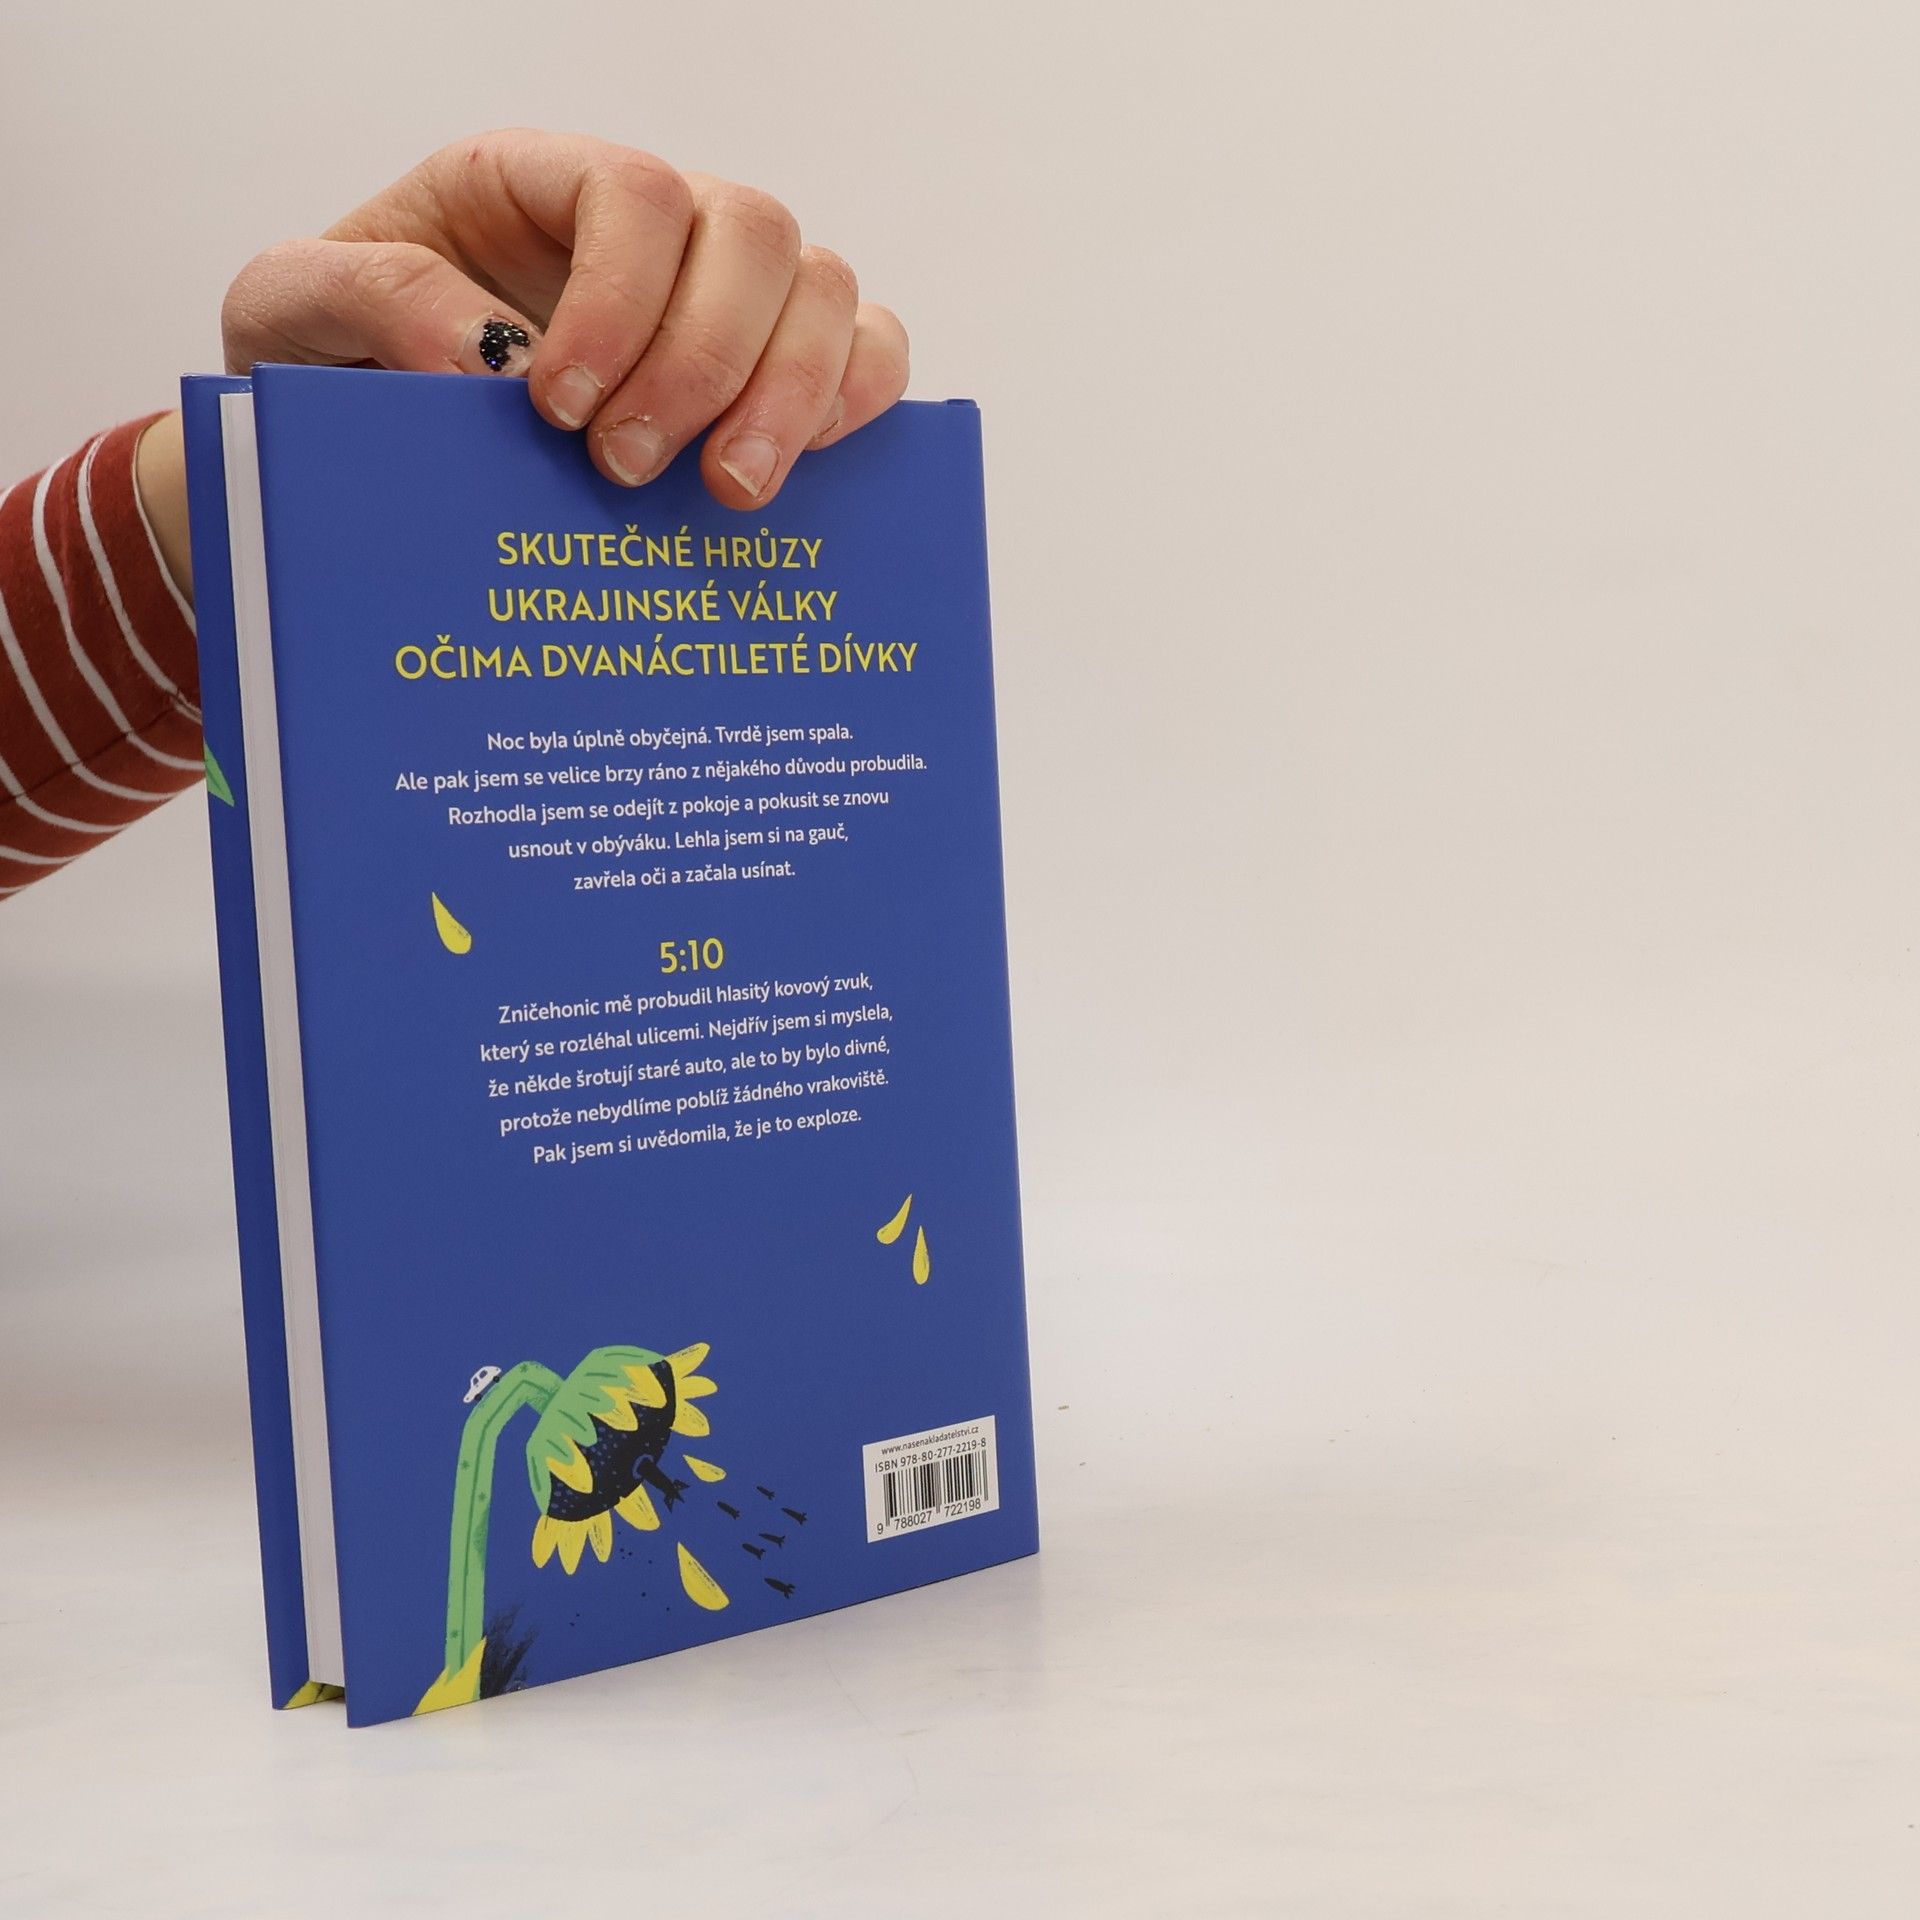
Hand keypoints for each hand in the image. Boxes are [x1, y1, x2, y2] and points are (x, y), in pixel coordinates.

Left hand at [218, 127, 910, 508]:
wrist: (367, 454)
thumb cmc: (336, 361)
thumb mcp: (292, 311)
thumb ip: (366, 299)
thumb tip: (487, 354)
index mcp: (538, 181)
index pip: (634, 190)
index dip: (622, 297)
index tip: (558, 409)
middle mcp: (653, 228)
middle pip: (754, 232)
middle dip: (708, 361)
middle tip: (630, 470)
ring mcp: (726, 297)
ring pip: (825, 290)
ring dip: (794, 394)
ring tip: (727, 494)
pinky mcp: (774, 374)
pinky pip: (867, 356)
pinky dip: (855, 406)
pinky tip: (793, 472)